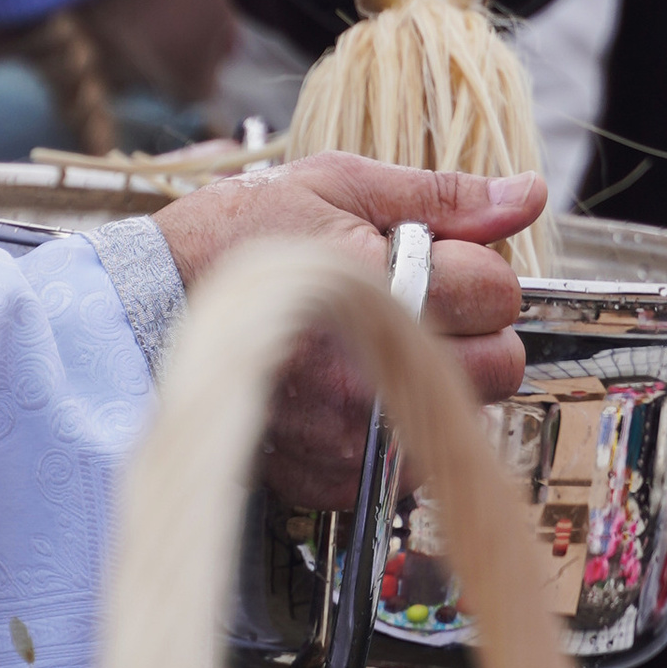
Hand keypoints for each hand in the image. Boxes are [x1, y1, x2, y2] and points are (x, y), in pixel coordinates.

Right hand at [152, 154, 538, 504]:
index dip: (475, 267)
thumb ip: (440, 195)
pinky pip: (410, 462)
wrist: (140, 315)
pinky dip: (395, 424)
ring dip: (439, 380)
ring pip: (462, 416)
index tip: (433, 259)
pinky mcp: (334, 480)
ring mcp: (355, 434)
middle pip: (502, 365)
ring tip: (373, 342)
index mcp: (384, 286)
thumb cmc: (234, 238)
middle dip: (474, 329)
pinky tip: (349, 386)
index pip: (500, 291)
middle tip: (415, 302)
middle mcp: (374, 369)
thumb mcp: (335, 186)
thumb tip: (526, 195)